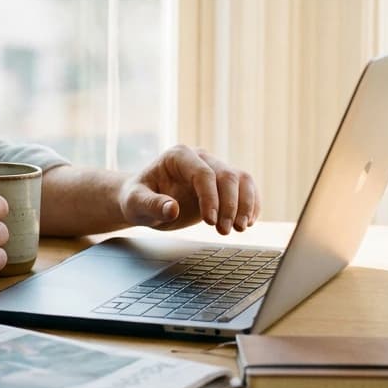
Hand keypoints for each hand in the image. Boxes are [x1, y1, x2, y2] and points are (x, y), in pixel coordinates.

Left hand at [117, 145, 259, 234]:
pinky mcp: (222, 185)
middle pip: (227, 175)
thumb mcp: (136, 203)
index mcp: (178, 156)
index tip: (211, 221)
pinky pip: (245, 188)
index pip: (203, 173)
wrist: (143, 201)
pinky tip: (248, 222)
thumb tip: (172, 210)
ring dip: (245, 205)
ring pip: (241, 179)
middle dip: (230, 205)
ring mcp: (213, 169)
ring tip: (240, 228)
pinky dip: (251, 205)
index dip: (210, 197)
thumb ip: (152, 205)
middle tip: (224, 231)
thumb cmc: (137, 198)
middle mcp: (199, 158)